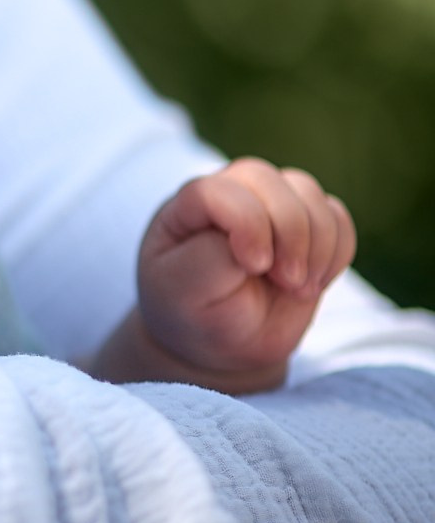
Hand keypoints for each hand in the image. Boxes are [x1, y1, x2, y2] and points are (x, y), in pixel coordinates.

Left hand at [134, 159, 355, 386]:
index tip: (255, 267)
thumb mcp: (185, 294)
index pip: (218, 191)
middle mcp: (229, 196)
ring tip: (297, 288)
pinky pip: (337, 217)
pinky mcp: (307, 225)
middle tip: (287, 282)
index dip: (247, 223)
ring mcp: (269, 206)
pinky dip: (337, 252)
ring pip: (308, 194)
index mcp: (186, 208)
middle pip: (268, 181)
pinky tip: (313, 284)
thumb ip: (210, 258)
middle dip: (290, 233)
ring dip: (317, 246)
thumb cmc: (195, 313)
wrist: (225, 341)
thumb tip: (257, 237)